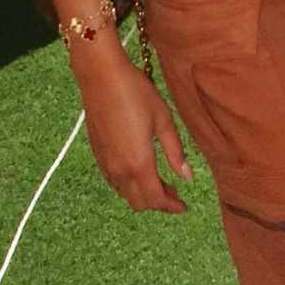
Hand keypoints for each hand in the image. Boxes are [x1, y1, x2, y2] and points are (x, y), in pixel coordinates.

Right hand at [77, 55, 192, 213]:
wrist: (101, 77)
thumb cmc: (135, 93)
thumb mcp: (163, 119)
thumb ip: (175, 152)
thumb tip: (187, 177)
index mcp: (139, 163)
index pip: (156, 199)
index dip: (171, 206)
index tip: (184, 207)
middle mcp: (119, 171)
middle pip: (140, 202)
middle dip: (159, 203)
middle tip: (176, 194)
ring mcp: (105, 165)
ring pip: (126, 195)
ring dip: (144, 195)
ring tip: (162, 183)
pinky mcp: (98, 156)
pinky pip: (115, 183)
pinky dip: (130, 186)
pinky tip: (142, 171)